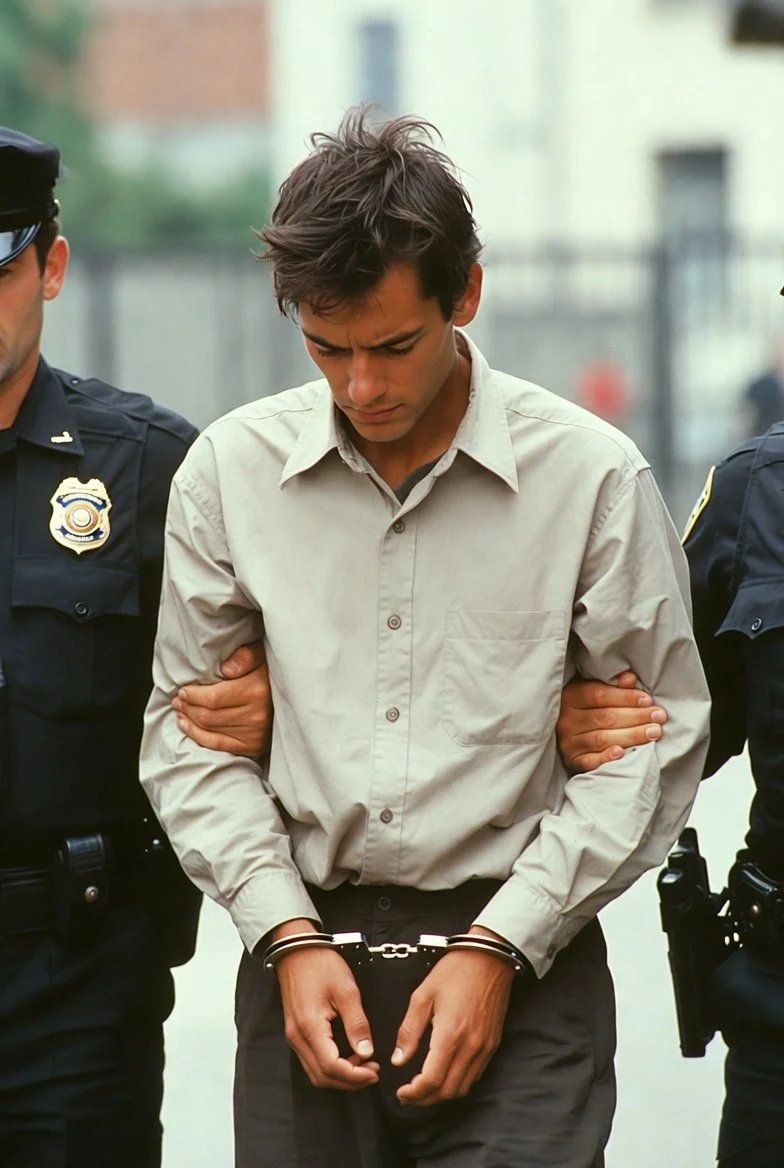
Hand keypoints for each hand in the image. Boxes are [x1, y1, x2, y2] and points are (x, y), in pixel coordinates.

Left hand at [172, 641, 272, 756]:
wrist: (293, 697)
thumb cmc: (270, 672)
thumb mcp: (261, 655)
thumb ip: (244, 657)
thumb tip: (225, 669)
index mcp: (257, 690)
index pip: (214, 697)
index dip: (193, 696)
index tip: (183, 690)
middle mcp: (257, 715)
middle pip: (209, 715)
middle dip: (188, 707)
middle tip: (178, 699)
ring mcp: (254, 734)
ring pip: (210, 730)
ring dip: (189, 721)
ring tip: (180, 710)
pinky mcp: (252, 746)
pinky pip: (217, 745)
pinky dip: (198, 736)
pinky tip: (187, 726)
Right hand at [273, 920, 378, 1091]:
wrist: (296, 949)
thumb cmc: (320, 964)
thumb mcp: (346, 990)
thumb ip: (357, 1023)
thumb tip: (367, 1052)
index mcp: (310, 1026)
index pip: (331, 1067)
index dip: (355, 1076)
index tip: (374, 1072)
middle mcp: (298, 1037)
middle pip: (322, 1076)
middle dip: (349, 1081)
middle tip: (373, 1072)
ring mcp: (294, 1036)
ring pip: (315, 1072)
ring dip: (340, 1075)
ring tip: (364, 1065)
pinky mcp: (295, 1032)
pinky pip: (312, 1060)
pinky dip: (330, 1065)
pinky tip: (348, 1055)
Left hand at [393, 928, 514, 1105]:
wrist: (489, 958)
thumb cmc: (455, 971)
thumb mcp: (423, 995)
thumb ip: (409, 1030)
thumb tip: (398, 1059)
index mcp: (450, 1034)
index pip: (432, 1080)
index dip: (414, 1093)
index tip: (401, 1092)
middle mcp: (470, 1046)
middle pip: (448, 1091)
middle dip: (425, 1099)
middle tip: (409, 1095)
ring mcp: (484, 1047)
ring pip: (463, 1087)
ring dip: (442, 1095)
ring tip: (425, 1089)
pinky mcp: (492, 1044)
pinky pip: (476, 1075)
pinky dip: (459, 1083)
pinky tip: (446, 1075)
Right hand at [556, 671, 667, 772]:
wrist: (564, 735)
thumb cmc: (587, 709)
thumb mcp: (594, 691)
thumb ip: (612, 685)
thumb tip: (630, 678)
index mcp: (570, 696)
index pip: (599, 695)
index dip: (625, 697)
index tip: (648, 700)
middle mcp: (567, 719)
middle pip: (605, 717)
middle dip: (636, 716)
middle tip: (659, 716)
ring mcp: (568, 742)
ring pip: (602, 738)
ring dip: (631, 735)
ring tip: (654, 732)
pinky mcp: (572, 761)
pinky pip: (589, 761)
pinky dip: (605, 758)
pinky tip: (622, 753)